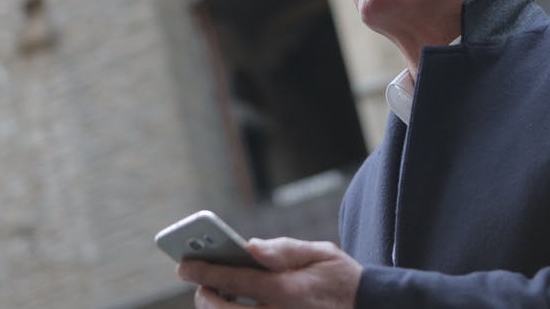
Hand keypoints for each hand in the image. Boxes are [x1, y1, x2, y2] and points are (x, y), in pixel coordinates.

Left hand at [177, 237, 361, 308]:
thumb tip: (250, 247)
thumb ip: (283, 249)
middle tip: (200, 282)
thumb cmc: (340, 277)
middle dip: (206, 296)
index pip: (236, 280)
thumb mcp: (321, 252)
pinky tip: (234, 305)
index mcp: (288, 290)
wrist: (366, 308)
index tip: (183, 266)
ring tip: (215, 294)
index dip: (205, 272)